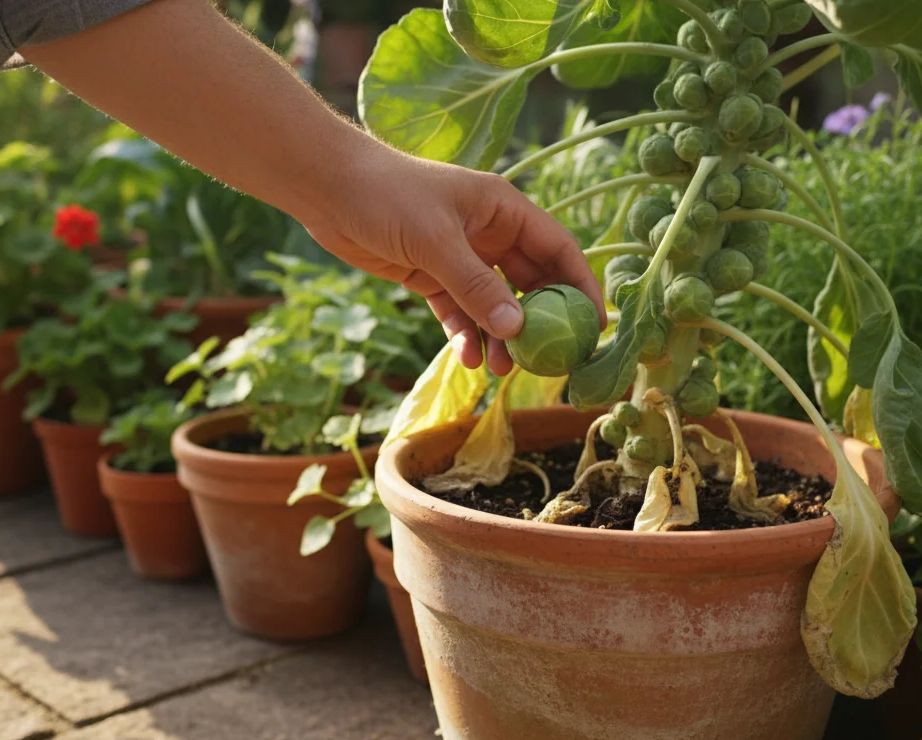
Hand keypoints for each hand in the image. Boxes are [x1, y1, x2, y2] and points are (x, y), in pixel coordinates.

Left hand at [304, 142, 605, 375]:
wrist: (328, 188)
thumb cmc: (387, 195)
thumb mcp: (437, 241)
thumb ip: (476, 286)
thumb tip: (516, 329)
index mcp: (504, 209)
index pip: (558, 249)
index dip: (580, 285)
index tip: (593, 325)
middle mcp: (489, 232)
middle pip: (530, 282)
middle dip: (540, 322)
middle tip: (550, 360)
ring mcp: (460, 255)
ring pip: (493, 303)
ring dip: (500, 335)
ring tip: (503, 369)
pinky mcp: (430, 274)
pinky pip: (458, 310)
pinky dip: (464, 333)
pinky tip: (468, 359)